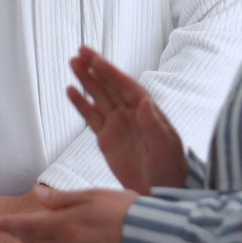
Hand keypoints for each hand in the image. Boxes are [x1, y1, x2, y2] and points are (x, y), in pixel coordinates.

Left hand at [2, 183, 135, 242]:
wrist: (150, 235)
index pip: (27, 226)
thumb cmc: (123, 210)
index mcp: (64, 226)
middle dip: (19, 234)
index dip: (10, 225)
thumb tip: (38, 195)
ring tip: (27, 236)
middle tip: (7, 229)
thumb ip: (60, 199)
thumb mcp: (90, 195)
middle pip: (34, 241)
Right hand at [66, 48, 184, 192]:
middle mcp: (130, 114)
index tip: (95, 59)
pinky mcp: (106, 139)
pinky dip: (81, 104)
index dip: (111, 72)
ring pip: (99, 97)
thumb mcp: (165, 148)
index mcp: (146, 111)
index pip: (126, 86)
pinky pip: (91, 117)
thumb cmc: (170, 169)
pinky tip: (71, 91)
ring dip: (86, 80)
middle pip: (110, 86)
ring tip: (73, 63)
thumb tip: (145, 102)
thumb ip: (154, 125)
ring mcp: (117, 125)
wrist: (162, 192)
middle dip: (96, 68)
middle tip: (81, 51)